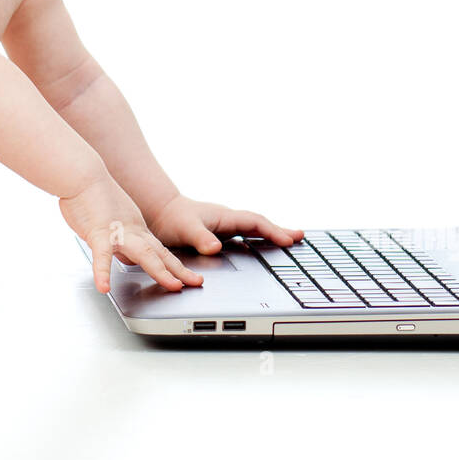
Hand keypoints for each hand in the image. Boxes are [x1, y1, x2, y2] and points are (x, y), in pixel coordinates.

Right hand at [60, 175, 204, 293]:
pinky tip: (104, 287)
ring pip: (144, 254)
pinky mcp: (98, 233)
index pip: (158, 249)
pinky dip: (102, 272)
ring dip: (160, 271)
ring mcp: (117, 232)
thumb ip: (120, 238)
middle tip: (195, 282)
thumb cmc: (91, 194)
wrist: (82, 174)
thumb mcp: (112, 219)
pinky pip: (101, 256)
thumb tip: (124, 255)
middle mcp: (131, 230)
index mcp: (134, 227)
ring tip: (173, 285)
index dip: (174, 264)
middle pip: (159, 253)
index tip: (185, 276)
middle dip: (179, 270)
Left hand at [145, 194, 303, 253]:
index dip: (273, 231)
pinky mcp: (218, 231)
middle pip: (259, 224)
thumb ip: (201, 239)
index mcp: (224, 217)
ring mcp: (224, 225)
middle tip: (299, 238)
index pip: (255, 223)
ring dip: (270, 234)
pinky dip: (257, 238)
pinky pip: (244, 234)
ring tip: (288, 241)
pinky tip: (260, 246)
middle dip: (279, 231)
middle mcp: (227, 219)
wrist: (158, 211)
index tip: (288, 240)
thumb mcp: (186, 230)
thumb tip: (216, 248)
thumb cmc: (171, 220)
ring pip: (253, 228)